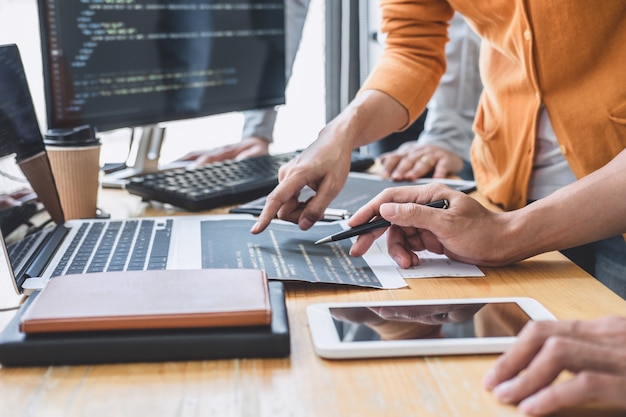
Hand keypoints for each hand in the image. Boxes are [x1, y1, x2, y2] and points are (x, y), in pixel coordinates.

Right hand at [177, 136, 269, 166]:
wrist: (258, 141)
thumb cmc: (256, 149)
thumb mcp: (256, 153)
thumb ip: (248, 157)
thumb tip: (239, 160)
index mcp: (227, 152)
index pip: (210, 158)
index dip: (200, 163)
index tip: (191, 169)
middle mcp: (217, 151)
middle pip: (196, 155)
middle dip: (183, 161)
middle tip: (169, 167)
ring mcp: (214, 152)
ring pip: (194, 154)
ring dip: (181, 160)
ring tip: (168, 167)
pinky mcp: (213, 154)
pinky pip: (197, 155)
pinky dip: (186, 159)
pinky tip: (179, 164)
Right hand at [251, 126, 354, 232]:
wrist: (334, 141)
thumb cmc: (335, 158)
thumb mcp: (333, 187)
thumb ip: (317, 208)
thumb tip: (303, 225)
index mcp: (296, 175)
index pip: (276, 200)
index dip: (265, 217)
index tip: (256, 230)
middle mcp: (286, 174)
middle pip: (283, 209)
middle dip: (299, 215)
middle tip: (319, 210)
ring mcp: (285, 175)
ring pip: (287, 205)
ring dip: (302, 209)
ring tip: (318, 199)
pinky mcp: (288, 178)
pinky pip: (289, 198)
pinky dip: (301, 202)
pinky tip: (313, 195)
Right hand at [347, 183, 516, 266]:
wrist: (504, 246)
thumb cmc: (482, 231)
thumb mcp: (446, 222)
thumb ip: (414, 214)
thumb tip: (386, 208)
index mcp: (427, 195)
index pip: (390, 198)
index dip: (369, 210)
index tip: (354, 224)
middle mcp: (425, 206)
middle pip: (390, 218)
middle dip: (374, 235)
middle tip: (359, 250)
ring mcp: (427, 222)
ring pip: (399, 236)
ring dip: (398, 251)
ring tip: (407, 263)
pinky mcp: (431, 237)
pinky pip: (410, 245)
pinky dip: (408, 255)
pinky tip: (414, 262)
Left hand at [379, 143, 463, 180]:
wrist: (447, 148)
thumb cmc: (423, 157)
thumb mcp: (407, 156)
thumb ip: (394, 160)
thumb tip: (379, 161)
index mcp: (407, 153)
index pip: (395, 158)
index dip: (389, 166)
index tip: (383, 176)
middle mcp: (418, 152)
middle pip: (408, 160)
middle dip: (401, 169)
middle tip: (395, 177)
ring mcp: (433, 155)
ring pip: (423, 162)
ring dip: (416, 170)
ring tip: (411, 178)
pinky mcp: (447, 159)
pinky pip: (443, 165)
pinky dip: (440, 172)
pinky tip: (436, 179)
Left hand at [483, 317, 625, 414]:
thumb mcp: (619, 359)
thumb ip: (587, 359)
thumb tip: (540, 373)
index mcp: (604, 329)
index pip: (547, 329)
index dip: (516, 349)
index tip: (498, 371)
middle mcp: (609, 334)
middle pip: (545, 335)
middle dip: (512, 359)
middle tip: (493, 383)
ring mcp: (620, 355)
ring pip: (556, 353)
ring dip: (525, 377)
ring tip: (506, 396)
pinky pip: (582, 384)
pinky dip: (551, 395)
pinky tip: (532, 408)